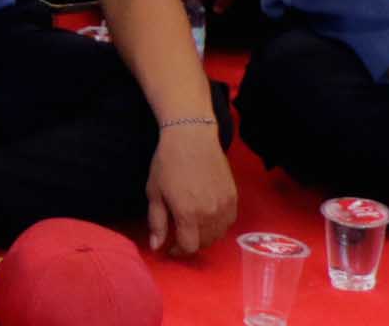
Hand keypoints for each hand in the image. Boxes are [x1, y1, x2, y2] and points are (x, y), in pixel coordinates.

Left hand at [145, 120, 236, 255]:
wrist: (191, 137)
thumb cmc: (167, 162)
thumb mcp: (154, 192)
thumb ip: (157, 222)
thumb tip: (156, 247)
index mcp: (188, 214)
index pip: (188, 247)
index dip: (178, 251)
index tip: (170, 247)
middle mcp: (209, 213)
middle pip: (205, 243)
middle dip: (191, 244)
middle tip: (180, 237)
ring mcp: (224, 206)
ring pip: (219, 235)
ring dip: (206, 237)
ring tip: (193, 228)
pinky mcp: (234, 197)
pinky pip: (229, 222)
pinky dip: (219, 226)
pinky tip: (208, 218)